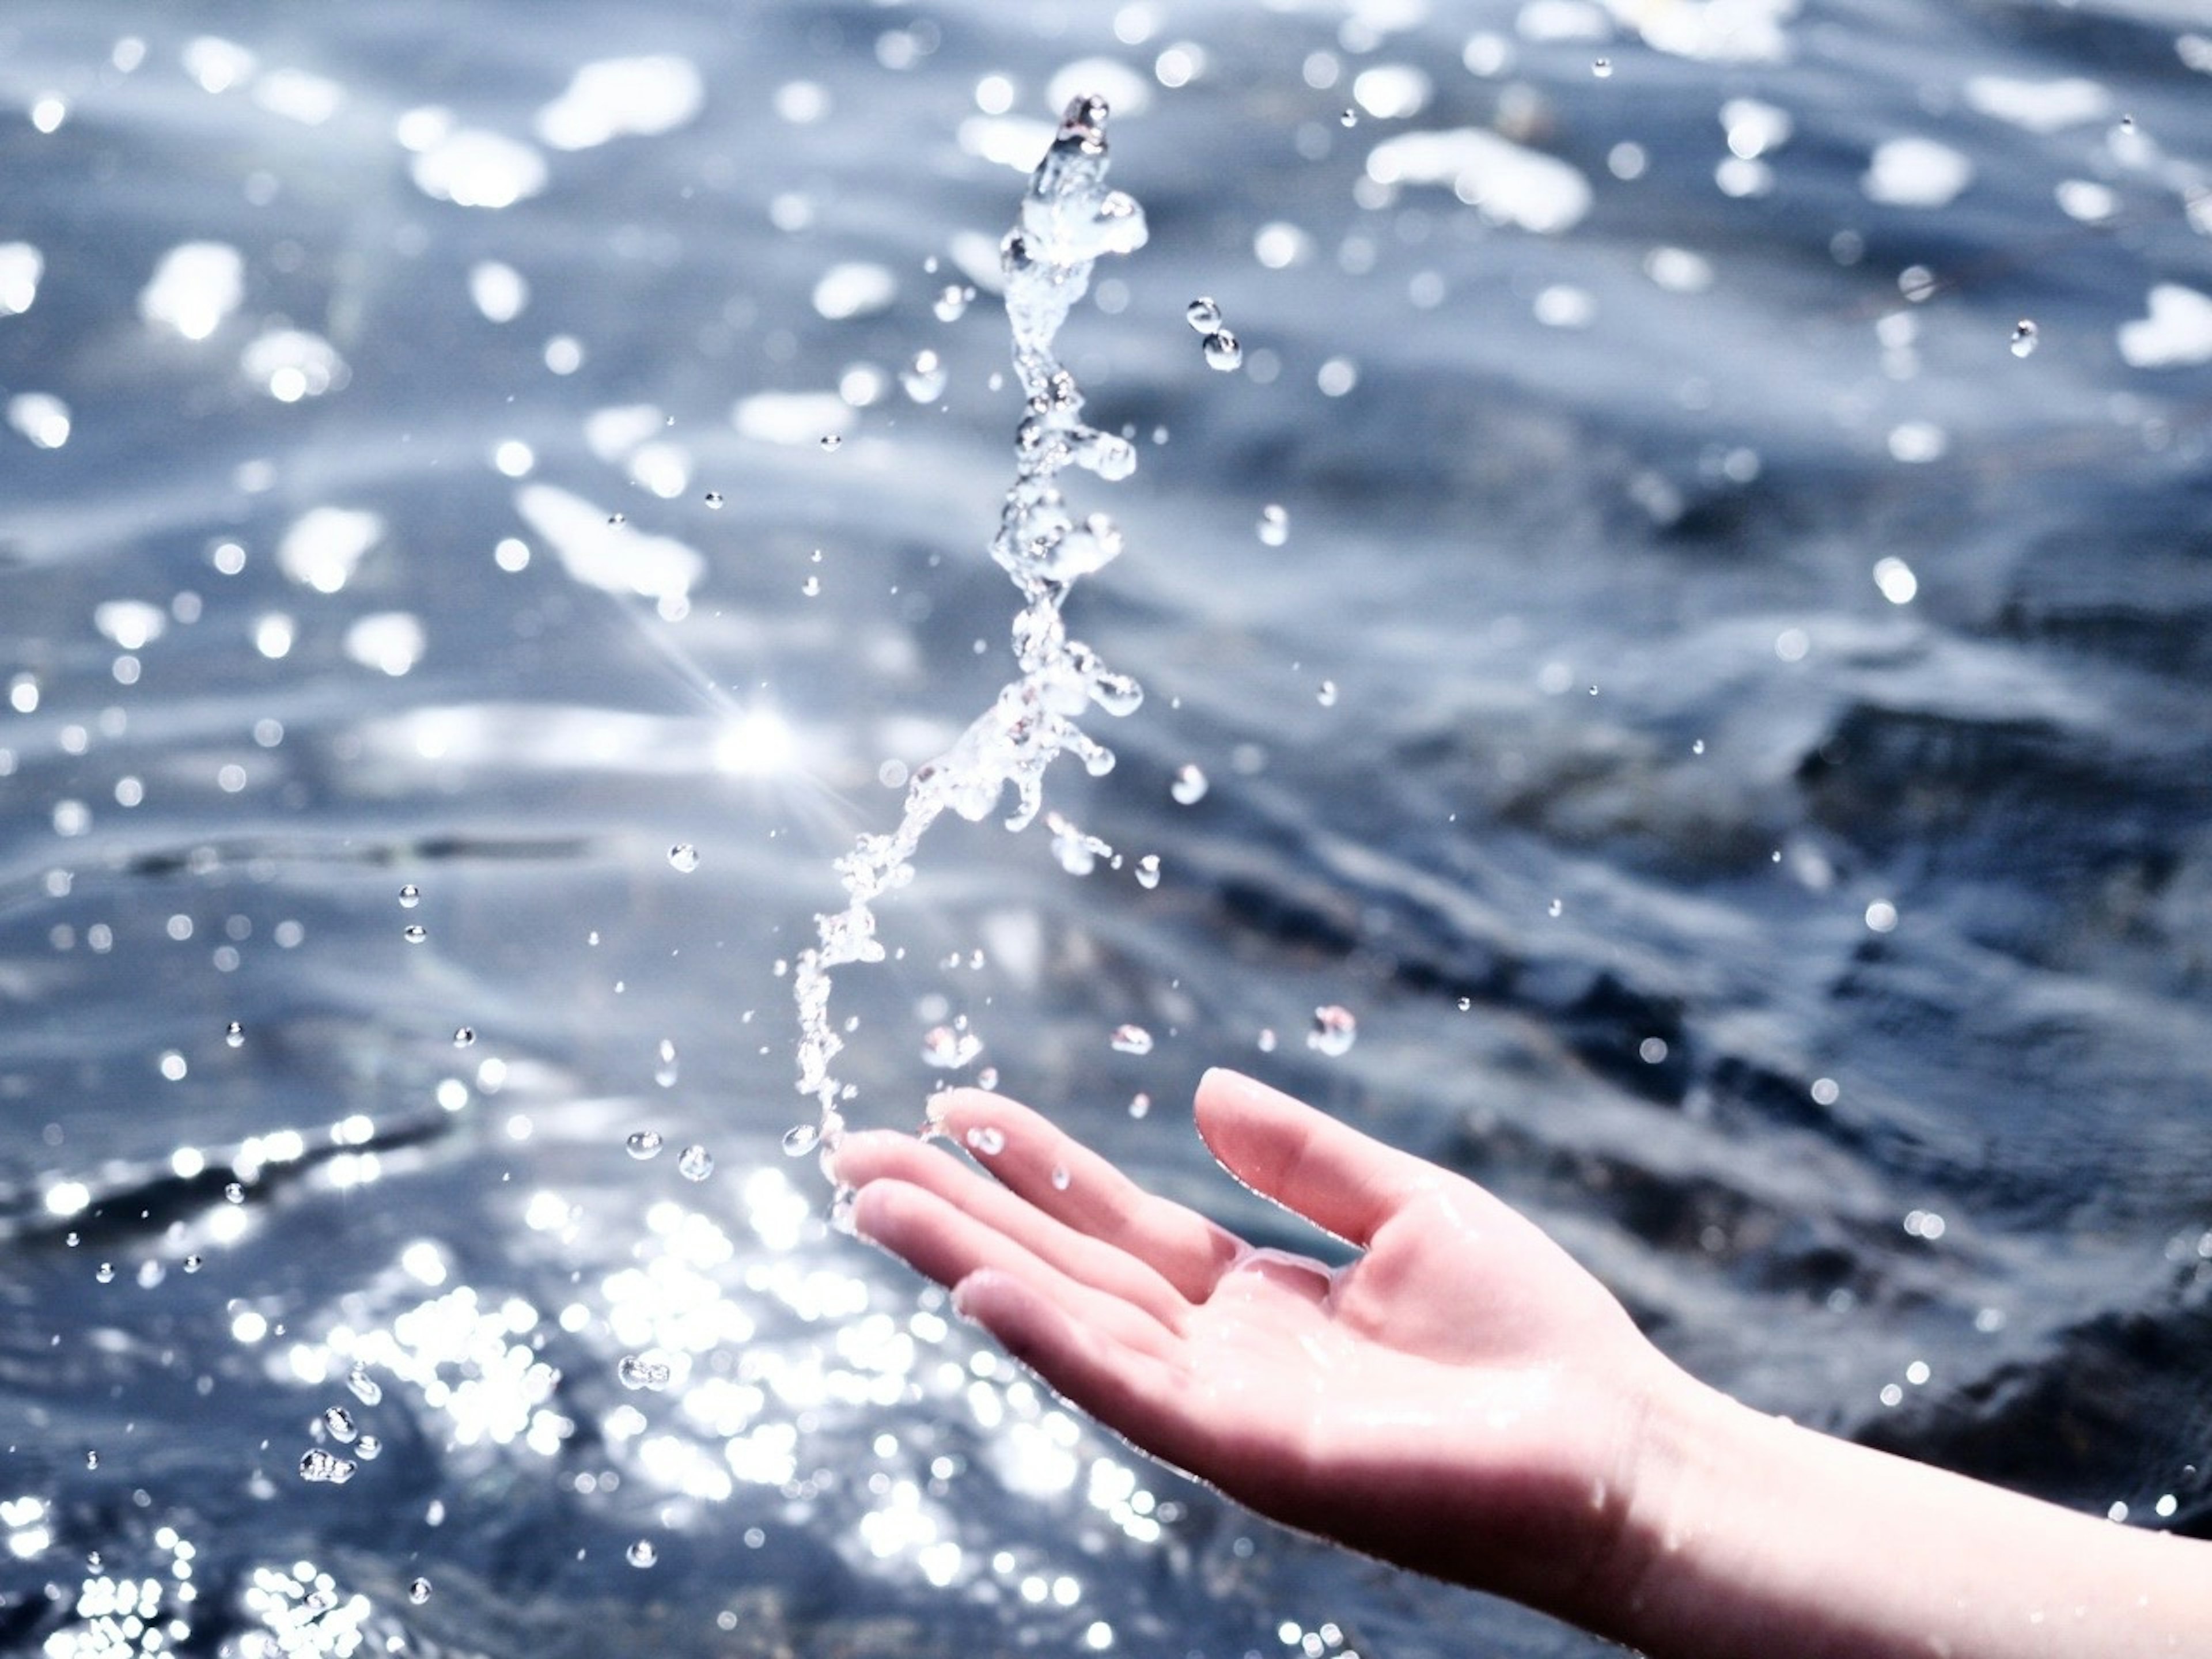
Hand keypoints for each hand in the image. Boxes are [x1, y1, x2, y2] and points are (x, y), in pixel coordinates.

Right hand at [832, 1067, 1674, 1612]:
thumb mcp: (1408, 1209)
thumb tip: (1197, 1091)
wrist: (1620, 1449)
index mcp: (1249, 1298)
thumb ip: (1305, 1157)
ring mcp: (1225, 1409)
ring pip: (1068, 1324)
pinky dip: (1052, 1343)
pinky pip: (1134, 1391)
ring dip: (966, 1265)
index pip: (1110, 1222)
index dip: (1031, 1164)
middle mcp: (1216, 1354)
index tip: (953, 1104)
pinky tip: (980, 1293)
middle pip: (1059, 1269)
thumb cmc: (1532, 1340)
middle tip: (850, 1153)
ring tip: (874, 1202)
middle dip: (955, 1214)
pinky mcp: (1253, 1455)